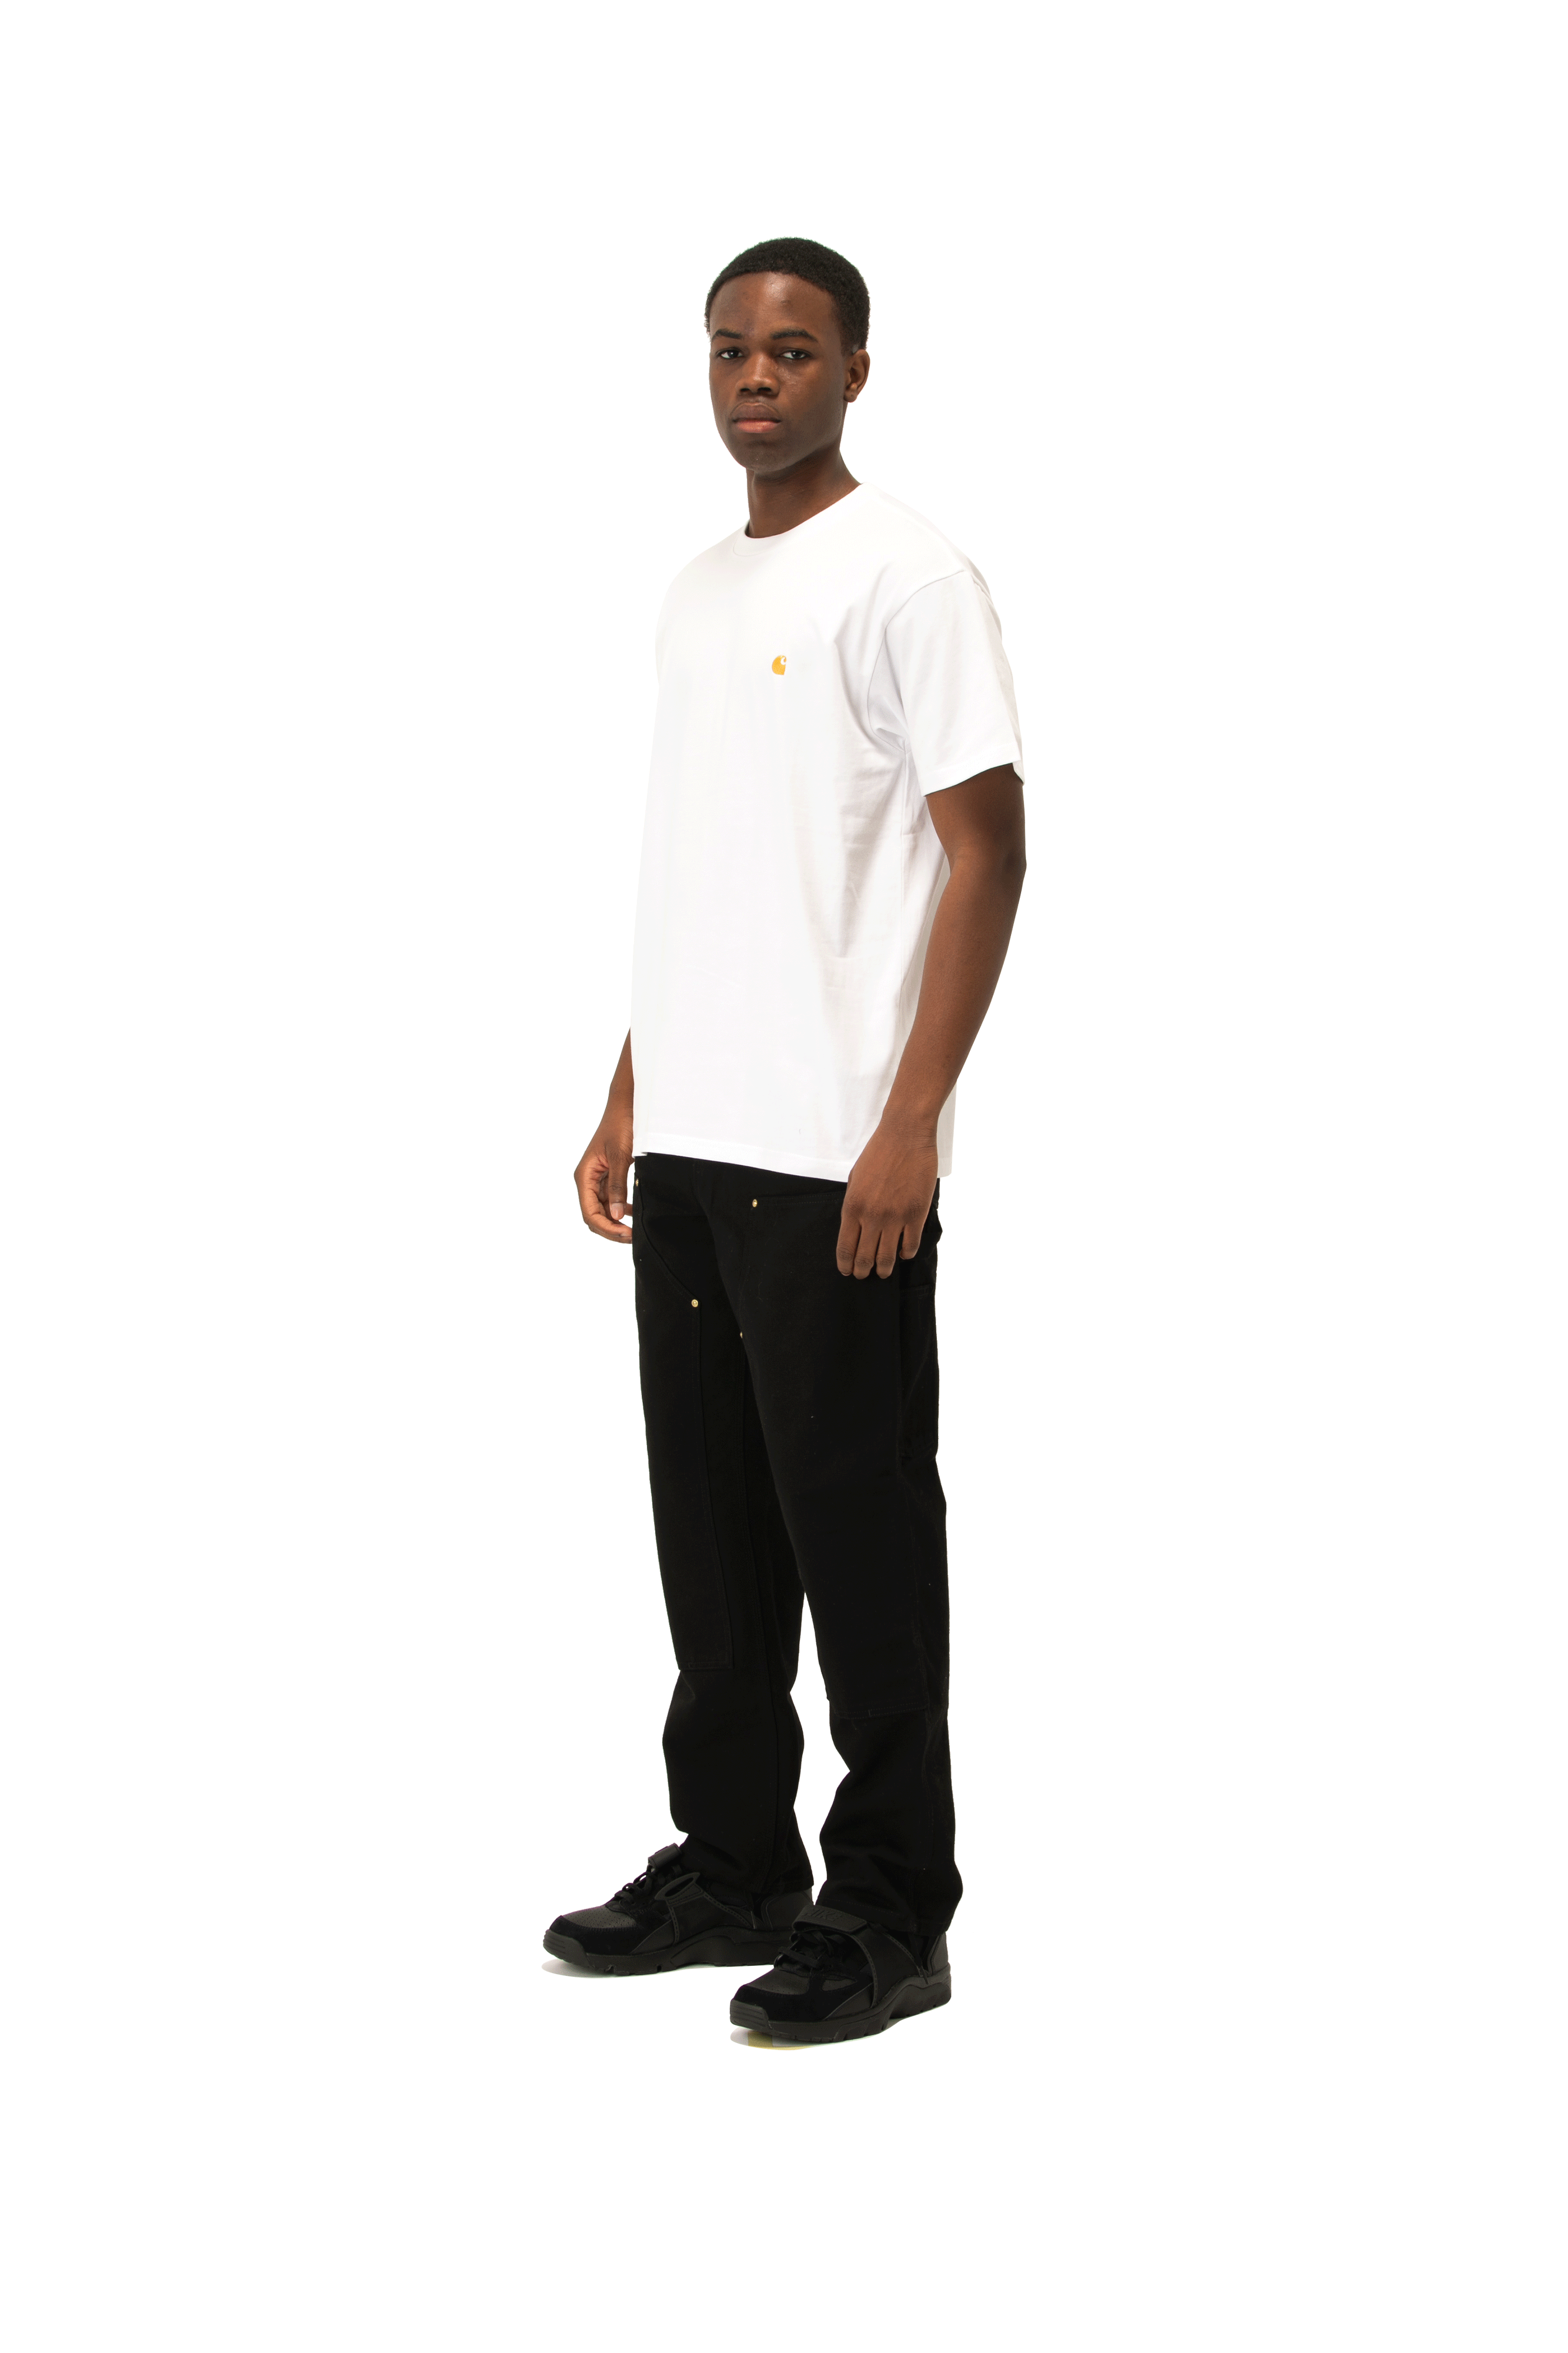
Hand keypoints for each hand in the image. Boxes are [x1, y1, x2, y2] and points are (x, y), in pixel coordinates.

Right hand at [575, 1108, 633, 1242]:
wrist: (625, 1106)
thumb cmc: (620, 1126)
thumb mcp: (620, 1156)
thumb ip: (617, 1186)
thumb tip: (616, 1215)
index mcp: (584, 1176)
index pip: (589, 1213)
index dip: (606, 1228)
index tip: (626, 1234)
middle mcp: (587, 1180)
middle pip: (593, 1215)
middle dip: (610, 1229)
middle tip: (632, 1236)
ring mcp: (596, 1179)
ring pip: (602, 1210)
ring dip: (615, 1221)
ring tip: (634, 1229)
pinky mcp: (607, 1176)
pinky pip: (610, 1199)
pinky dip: (619, 1209)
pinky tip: (632, 1212)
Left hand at [837, 1115, 937, 1277]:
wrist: (905, 1135)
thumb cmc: (878, 1153)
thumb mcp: (855, 1179)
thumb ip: (854, 1205)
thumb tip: (855, 1228)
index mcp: (853, 1207)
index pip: (845, 1247)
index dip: (846, 1264)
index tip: (847, 1271)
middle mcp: (872, 1216)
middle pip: (865, 1257)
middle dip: (863, 1270)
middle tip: (864, 1275)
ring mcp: (895, 1217)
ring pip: (887, 1257)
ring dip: (884, 1268)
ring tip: (883, 1271)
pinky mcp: (916, 1214)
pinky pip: (910, 1245)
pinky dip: (905, 1253)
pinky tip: (903, 1252)